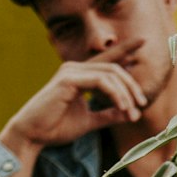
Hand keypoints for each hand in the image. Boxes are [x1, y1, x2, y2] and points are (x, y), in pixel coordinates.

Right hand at [0, 38, 147, 155]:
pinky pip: (101, 81)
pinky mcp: (69, 79)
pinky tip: (122, 107)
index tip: (143, 41)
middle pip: (114, 68)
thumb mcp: (89, 121)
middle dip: (132, 86)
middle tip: (142, 104)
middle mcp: (75, 68)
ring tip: (132, 112)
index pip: (107, 59)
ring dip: (125, 94)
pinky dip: (115, 94)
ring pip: (110, 74)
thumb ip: (108, 115)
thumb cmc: (55, 128)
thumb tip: (130, 113)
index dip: (125, 49)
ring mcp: (71, 71)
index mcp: (80, 75)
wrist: (33, 135)